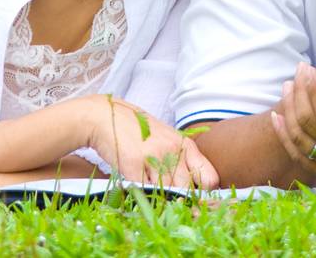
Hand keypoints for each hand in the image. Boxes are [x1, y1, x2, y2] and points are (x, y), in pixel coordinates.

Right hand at [83, 95, 218, 189]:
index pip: (209, 178)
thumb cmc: (138, 132)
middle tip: (168, 200)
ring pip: (166, 192)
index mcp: (185, 145)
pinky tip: (136, 187)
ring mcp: (154, 156)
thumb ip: (181, 161)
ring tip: (150, 192)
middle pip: (187, 190)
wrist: (107, 116)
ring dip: (159, 198)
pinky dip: (141, 195)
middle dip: (179, 199)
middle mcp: (173, 150)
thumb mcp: (167, 140)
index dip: (203, 193)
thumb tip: (194, 190)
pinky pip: (144, 190)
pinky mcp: (133, 163)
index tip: (193, 199)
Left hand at [270, 62, 315, 182]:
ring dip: (289, 109)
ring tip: (288, 85)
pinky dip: (285, 134)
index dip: (314, 89)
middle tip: (299, 71)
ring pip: (301, 138)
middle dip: (300, 93)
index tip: (310, 68)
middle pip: (310, 123)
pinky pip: (299, 154)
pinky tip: (277, 115)